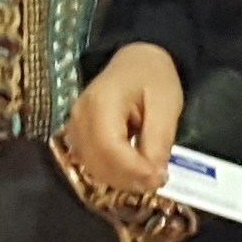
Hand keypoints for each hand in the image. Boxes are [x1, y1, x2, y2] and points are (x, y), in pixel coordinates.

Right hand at [67, 43, 185, 200]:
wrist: (136, 61)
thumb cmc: (153, 77)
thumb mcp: (167, 105)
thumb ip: (159, 142)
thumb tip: (154, 178)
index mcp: (101, 103)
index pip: (110, 148)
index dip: (134, 171)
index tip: (160, 179)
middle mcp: (80, 117)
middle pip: (98, 163)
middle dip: (130, 179)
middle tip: (158, 180)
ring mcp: (74, 128)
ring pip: (93, 169)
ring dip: (122, 180)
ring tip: (148, 175)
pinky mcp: (77, 137)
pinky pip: (92, 165)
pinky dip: (113, 174)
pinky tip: (133, 169)